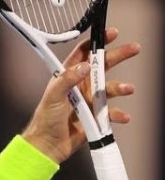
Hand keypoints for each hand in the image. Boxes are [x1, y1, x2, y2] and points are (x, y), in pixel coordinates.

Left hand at [22, 28, 139, 163]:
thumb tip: (84, 65)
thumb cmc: (45, 120)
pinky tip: (123, 116)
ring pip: (110, 88)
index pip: (83, 54)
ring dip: (121, 87)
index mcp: (68, 77)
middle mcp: (80, 86)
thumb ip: (67, 79)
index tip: (110, 34)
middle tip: (134, 48)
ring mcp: (89, 100)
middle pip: (102, 66)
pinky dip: (119, 114)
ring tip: (127, 89)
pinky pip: (111, 112)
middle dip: (118, 56)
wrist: (48, 146)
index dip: (96, 42)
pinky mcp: (95, 116)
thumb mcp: (53, 96)